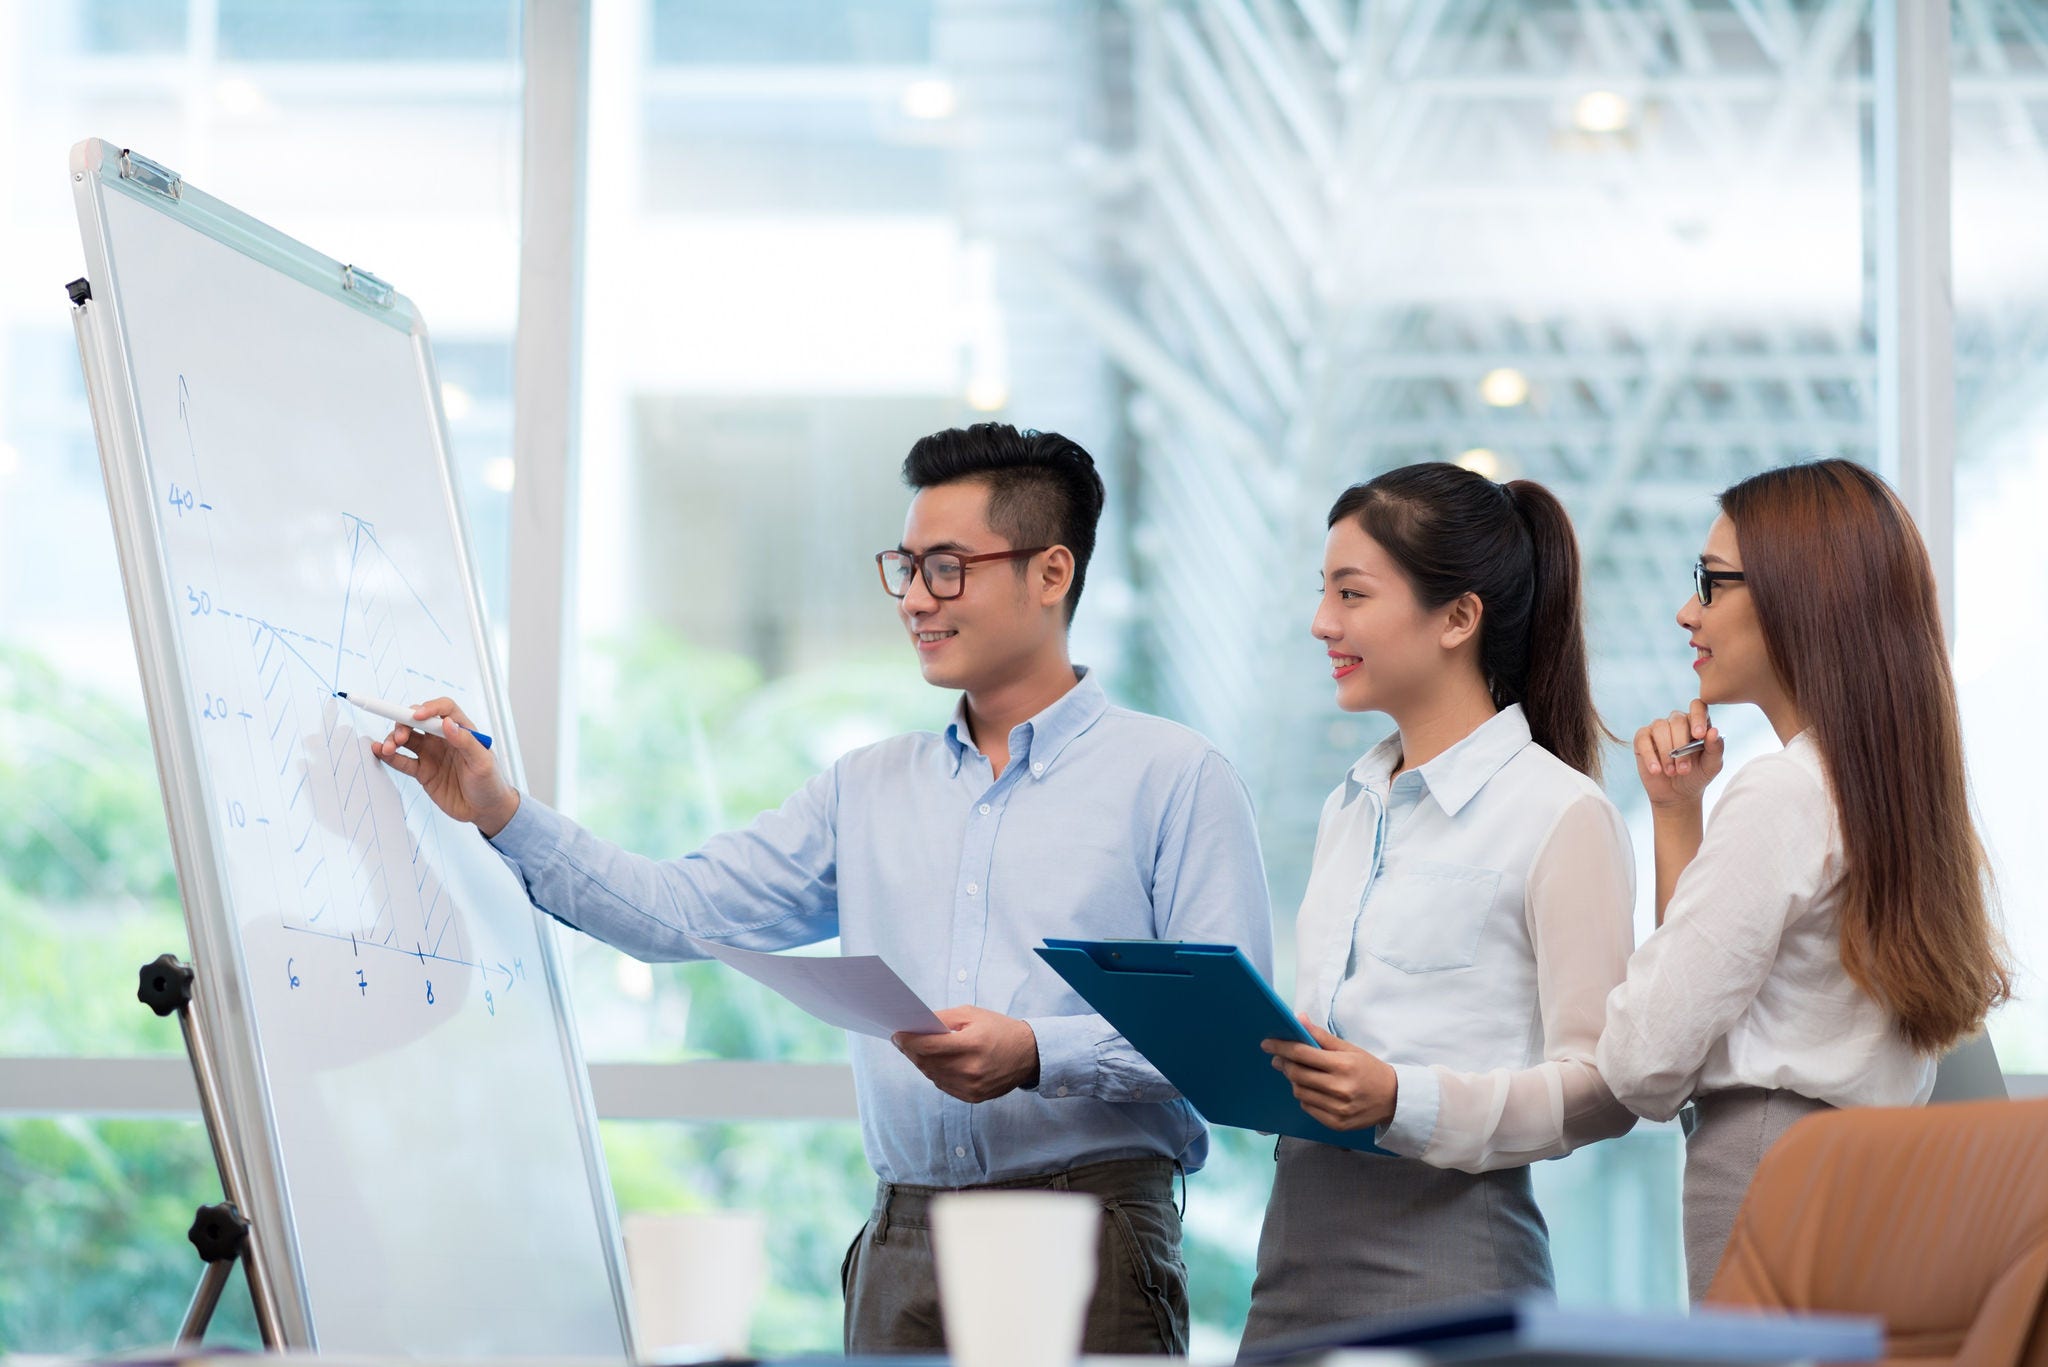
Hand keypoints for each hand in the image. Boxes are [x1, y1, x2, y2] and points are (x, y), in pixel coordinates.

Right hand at [368, 696, 520, 836]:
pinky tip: (379, 752)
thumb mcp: (482, 762)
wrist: (486, 811)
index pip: (444, 710)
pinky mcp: (423, 772)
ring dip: (394, 739)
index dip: (429, 708)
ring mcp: (432, 754)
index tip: (417, 716)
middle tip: (400, 737)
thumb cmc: (491, 783)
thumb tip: (447, 723)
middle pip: (418, 721)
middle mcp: (444, 739)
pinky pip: (403, 760)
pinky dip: (389, 756)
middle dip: (404, 723)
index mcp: (462, 731)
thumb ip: (465, 742)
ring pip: (407, 739)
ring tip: (387, 748)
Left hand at [893, 1006, 1039, 1103]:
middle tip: (902, 1040)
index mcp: (972, 1045)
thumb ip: (944, 1018)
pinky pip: (943, 1085)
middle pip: (927, 1062)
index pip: (929, 1046)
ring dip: (921, 1062)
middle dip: (911, 1050)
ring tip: (916, 1049)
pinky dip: (935, 1073)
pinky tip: (936, 1062)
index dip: (908, 1041)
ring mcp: (972, 1087)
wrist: (1028, 1055)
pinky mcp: (973, 1097)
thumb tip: (917, 1024)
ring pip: (932, 1075)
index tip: (897, 1034)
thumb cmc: (999, 1029)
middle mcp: (971, 1070)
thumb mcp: (972, 1014)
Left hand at [1263, 1017, 1397, 1130]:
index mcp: (1343, 1065)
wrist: (1394, 1098)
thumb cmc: (1369, 1069)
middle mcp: (1340, 1088)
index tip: (1268, 1044)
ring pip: (1300, 1092)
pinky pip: (1308, 1108)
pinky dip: (1305, 1096)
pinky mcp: (1336, 1123)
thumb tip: (1298, 1019)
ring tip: (1299, 1072)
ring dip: (1294, 1080)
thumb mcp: (1350, 1049)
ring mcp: (1338, 1109)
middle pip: (1297, 1075)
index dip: (1282, 1047)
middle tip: (1279, 1058)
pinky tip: (1312, 1089)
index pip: (1303, 1054)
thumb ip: (1322, 1036)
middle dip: (1284, 1064)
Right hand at [1633, 699, 1723, 808]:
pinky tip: (1656, 770)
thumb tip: (1713, 731)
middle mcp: (1677, 721)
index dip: (1698, 717)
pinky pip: (1643, 739)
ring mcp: (1658, 728)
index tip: (1698, 735)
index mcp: (1697, 723)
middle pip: (1677, 720)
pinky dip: (1650, 756)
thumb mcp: (1711, 765)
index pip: (1698, 706)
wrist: (1677, 794)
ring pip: (1660, 727)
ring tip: (1671, 772)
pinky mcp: (1642, 738)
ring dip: (1666, 752)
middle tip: (1684, 769)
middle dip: (1681, 745)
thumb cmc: (1697, 775)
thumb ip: (1716, 748)